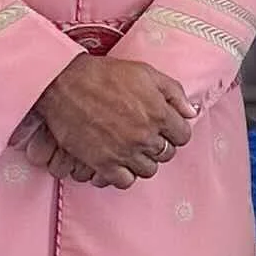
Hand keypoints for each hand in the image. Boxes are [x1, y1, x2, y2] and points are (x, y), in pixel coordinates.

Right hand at [35, 56, 195, 184]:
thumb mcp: (146, 73)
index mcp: (159, 113)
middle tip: (145, 136)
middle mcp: (145, 136)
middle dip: (159, 145)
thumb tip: (191, 112)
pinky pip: (124, 182)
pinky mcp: (102, 163)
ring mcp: (124, 152)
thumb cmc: (105, 75)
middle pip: (166, 154)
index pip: (183, 136)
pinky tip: (117, 161)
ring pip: (148, 170)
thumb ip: (174, 92)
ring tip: (131, 148)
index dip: (175, 131)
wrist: (64, 83)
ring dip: (142, 160)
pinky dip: (123, 174)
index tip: (165, 128)